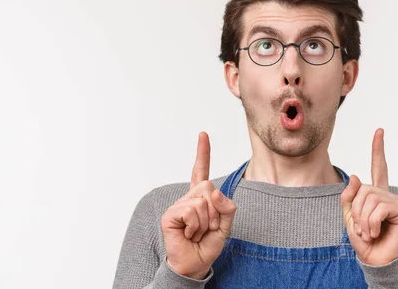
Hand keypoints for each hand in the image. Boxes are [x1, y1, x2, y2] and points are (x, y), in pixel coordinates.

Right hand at [161, 132, 236, 278]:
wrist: (195, 264)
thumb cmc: (208, 244)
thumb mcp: (226, 224)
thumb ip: (227, 206)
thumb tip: (214, 192)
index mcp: (201, 198)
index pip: (201, 171)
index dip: (202, 153)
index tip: (203, 134)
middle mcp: (188, 198)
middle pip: (208, 187)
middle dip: (215, 210)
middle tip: (209, 226)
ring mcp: (178, 206)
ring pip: (202, 201)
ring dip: (207, 221)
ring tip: (198, 232)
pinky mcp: (170, 215)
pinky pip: (191, 211)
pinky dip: (196, 225)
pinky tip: (189, 234)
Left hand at [340, 128, 397, 264]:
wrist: (375, 261)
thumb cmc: (364, 241)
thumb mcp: (349, 217)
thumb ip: (349, 197)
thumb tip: (356, 176)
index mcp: (376, 194)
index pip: (378, 168)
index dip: (378, 150)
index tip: (379, 130)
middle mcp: (388, 196)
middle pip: (363, 188)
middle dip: (355, 210)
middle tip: (360, 228)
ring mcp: (397, 203)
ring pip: (370, 198)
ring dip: (362, 219)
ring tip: (368, 232)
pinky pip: (379, 208)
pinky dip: (371, 223)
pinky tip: (375, 232)